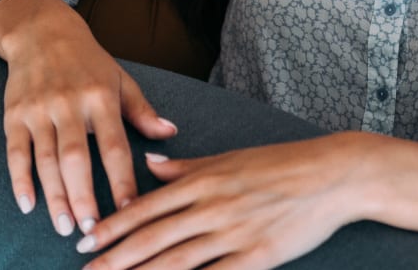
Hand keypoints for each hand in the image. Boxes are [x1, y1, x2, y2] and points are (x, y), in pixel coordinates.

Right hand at [0, 9, 179, 238]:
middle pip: (76, 158)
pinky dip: (19, 180)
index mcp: (101, 98)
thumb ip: (142, 110)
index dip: (122, 180)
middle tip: (90, 229)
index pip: (115, 146)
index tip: (129, 210)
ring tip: (64, 226)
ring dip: (54, 196)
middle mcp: (70, 104)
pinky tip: (27, 205)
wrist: (41, 31)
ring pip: (46, 160)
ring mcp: (40, 110)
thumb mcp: (120, 80)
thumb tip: (170, 133)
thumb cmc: (87, 62)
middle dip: (83, 196)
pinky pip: (16, 152)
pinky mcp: (14, 114)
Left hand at [77, 134, 365, 269]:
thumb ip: (187, 167)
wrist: (334, 174)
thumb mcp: (231, 157)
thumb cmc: (283, 164)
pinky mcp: (257, 256)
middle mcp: (212, 206)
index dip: (112, 226)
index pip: (146, 207)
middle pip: (151, 238)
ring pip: (176, 261)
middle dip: (113, 258)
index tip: (83, 240)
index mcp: (204, 180)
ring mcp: (234, 232)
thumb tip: (149, 163)